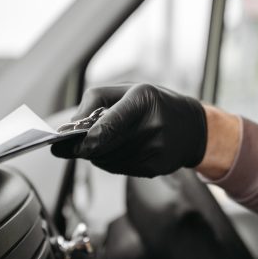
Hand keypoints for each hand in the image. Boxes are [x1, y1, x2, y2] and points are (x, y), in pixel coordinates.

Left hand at [51, 83, 206, 176]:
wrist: (192, 127)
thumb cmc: (154, 104)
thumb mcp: (127, 89)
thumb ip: (95, 101)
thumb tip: (70, 125)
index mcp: (143, 100)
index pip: (108, 126)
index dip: (84, 140)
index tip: (65, 145)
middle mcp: (152, 126)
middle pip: (104, 148)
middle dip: (84, 148)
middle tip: (70, 146)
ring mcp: (156, 150)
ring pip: (108, 161)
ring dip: (97, 155)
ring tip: (104, 142)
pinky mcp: (156, 168)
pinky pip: (120, 169)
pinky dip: (111, 161)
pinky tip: (120, 150)